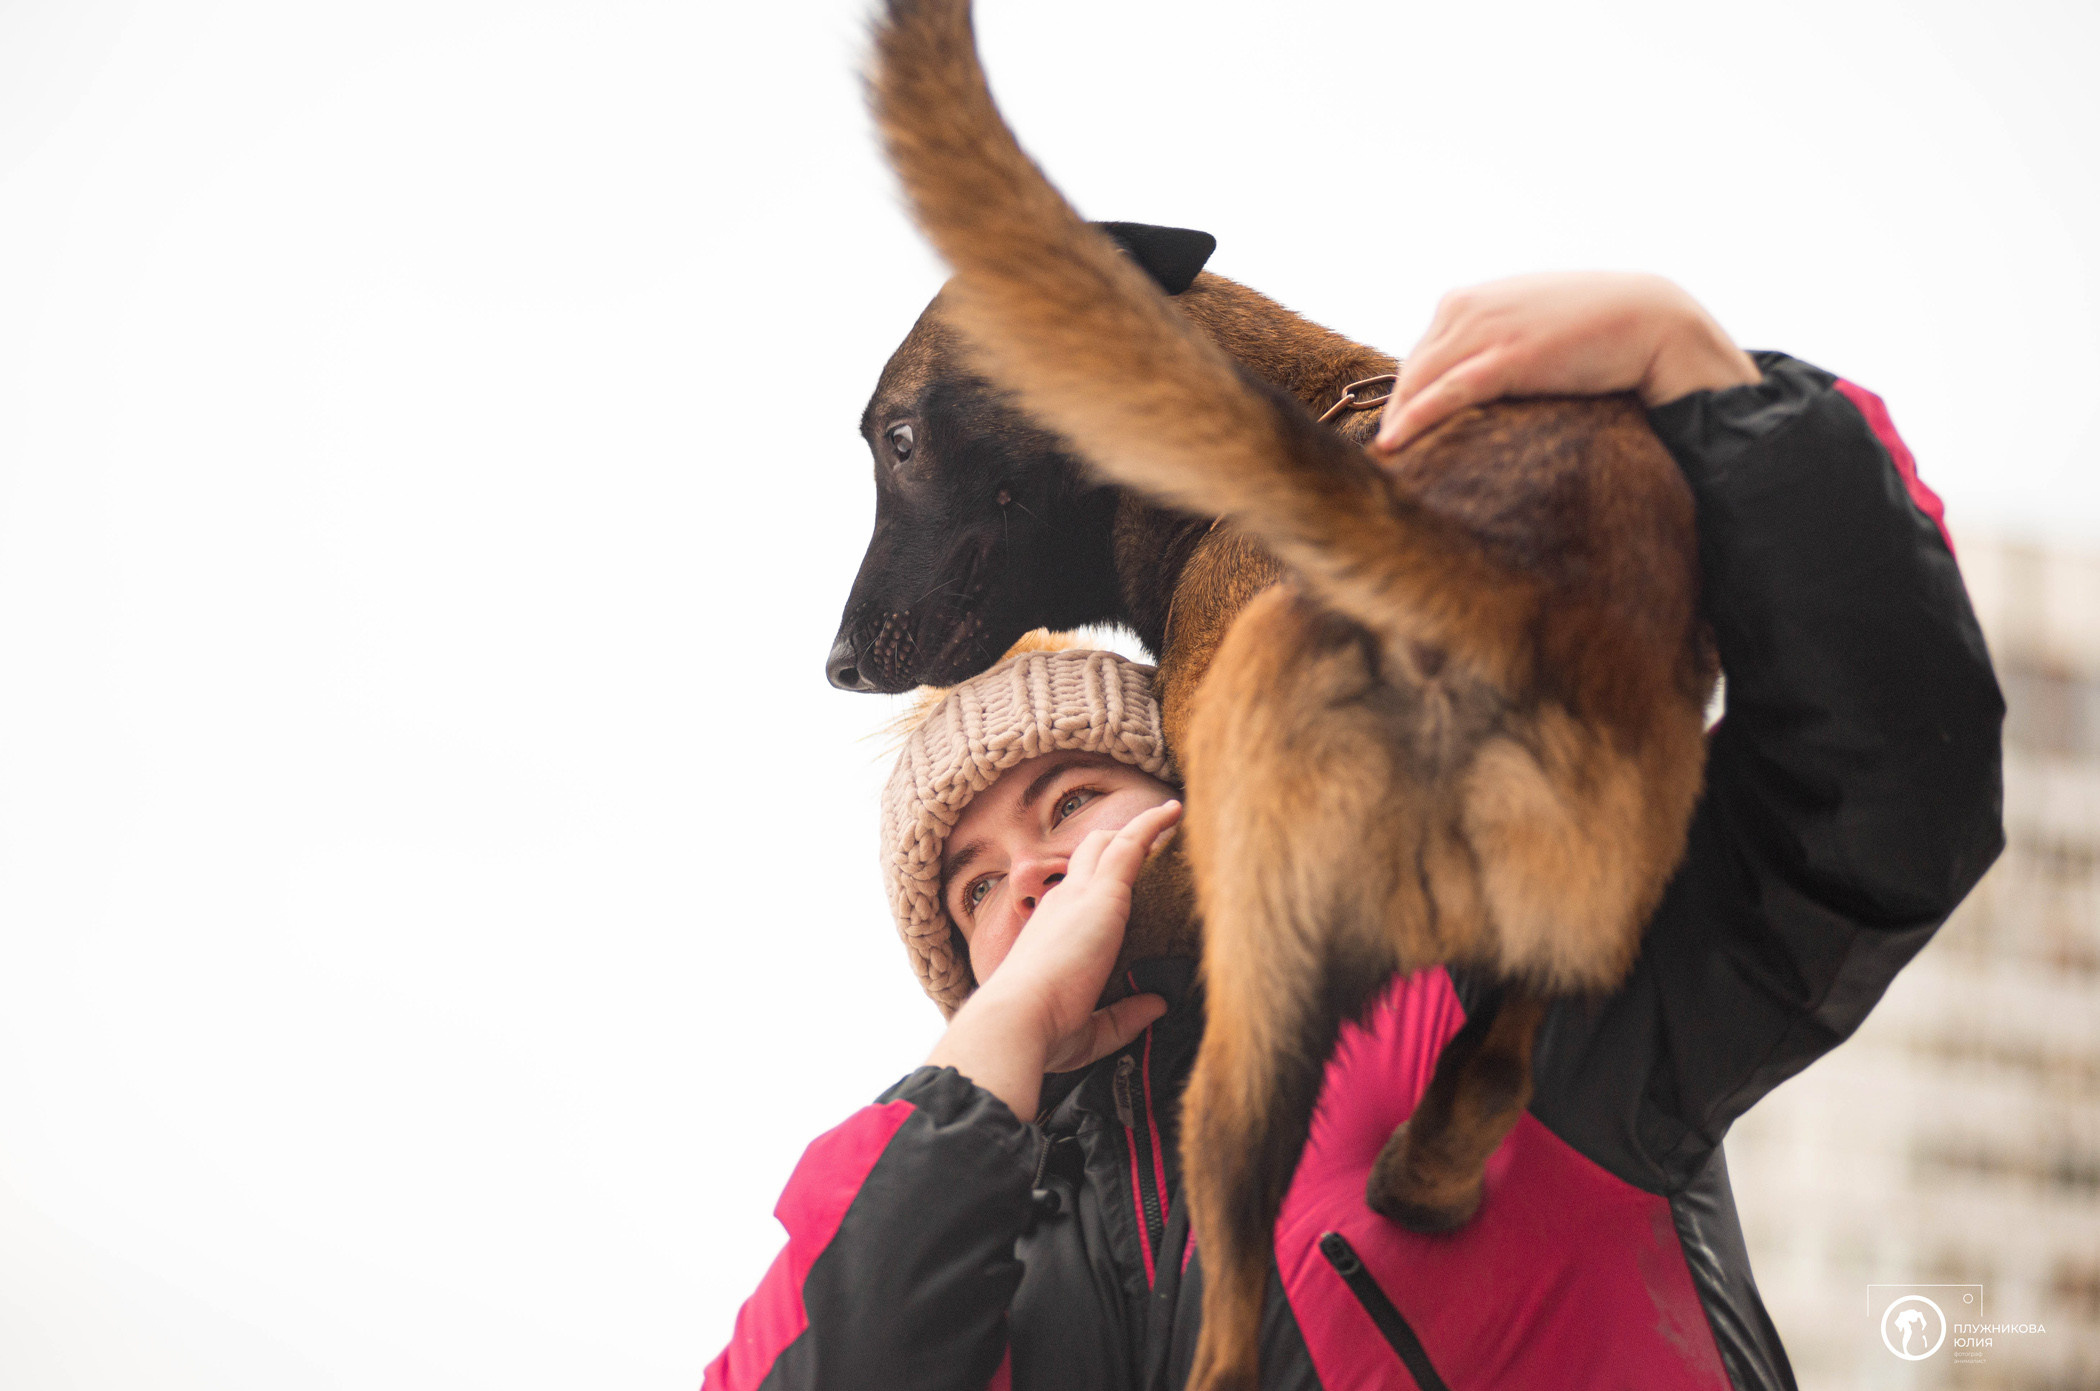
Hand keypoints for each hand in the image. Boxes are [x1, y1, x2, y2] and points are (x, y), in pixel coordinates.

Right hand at [925, 801, 1181, 1117]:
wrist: (1018, 1017)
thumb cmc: (1044, 1030)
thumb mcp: (1092, 1028)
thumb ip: (1125, 1015)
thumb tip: (1157, 1003)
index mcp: (1052, 931)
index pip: (1076, 892)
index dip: (1098, 879)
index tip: (1121, 876)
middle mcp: (1061, 903)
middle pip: (1089, 855)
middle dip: (1117, 842)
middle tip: (1149, 832)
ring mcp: (1080, 894)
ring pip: (1110, 844)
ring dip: (1140, 827)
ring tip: (1170, 812)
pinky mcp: (1103, 893)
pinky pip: (1132, 844)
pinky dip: (1152, 824)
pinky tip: (1173, 811)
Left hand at [1371, 272, 1760, 455]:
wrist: (1649, 318)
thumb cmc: (1592, 328)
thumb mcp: (1528, 326)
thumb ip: (1493, 343)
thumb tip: (1475, 381)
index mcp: (1464, 302)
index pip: (1418, 358)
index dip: (1406, 399)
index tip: (1395, 433)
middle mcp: (1465, 310)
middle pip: (1411, 374)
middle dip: (1394, 414)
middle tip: (1381, 459)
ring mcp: (1483, 330)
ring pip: (1419, 383)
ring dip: (1397, 423)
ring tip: (1385, 464)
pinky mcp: (1505, 358)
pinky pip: (1446, 393)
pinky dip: (1414, 419)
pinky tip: (1393, 445)